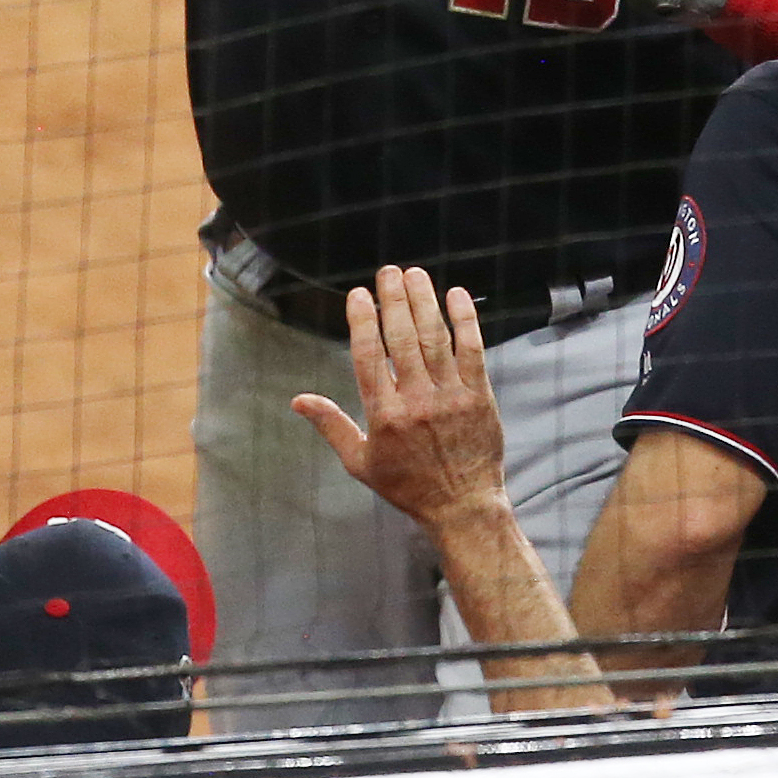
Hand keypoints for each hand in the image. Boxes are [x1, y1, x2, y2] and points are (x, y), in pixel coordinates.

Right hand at [292, 266, 511, 534]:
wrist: (462, 505)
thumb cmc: (407, 486)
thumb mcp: (361, 463)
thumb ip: (331, 425)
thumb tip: (297, 400)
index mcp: (385, 416)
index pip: (368, 357)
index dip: (362, 321)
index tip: (359, 295)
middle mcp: (417, 401)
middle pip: (402, 339)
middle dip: (394, 300)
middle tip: (388, 272)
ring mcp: (451, 396)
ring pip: (435, 338)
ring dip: (425, 301)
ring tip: (415, 274)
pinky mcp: (479, 395)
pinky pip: (472, 350)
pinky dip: (466, 320)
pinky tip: (457, 295)